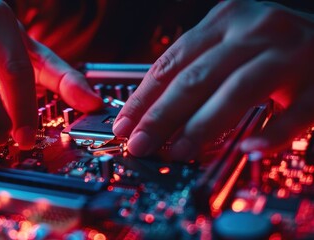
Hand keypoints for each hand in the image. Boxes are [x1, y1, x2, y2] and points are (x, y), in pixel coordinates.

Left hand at [113, 0, 313, 158]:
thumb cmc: (273, 46)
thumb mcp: (230, 44)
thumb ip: (196, 71)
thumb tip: (154, 114)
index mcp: (226, 19)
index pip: (171, 62)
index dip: (143, 97)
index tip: (124, 125)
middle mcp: (256, 30)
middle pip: (196, 77)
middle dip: (162, 116)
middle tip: (140, 144)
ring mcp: (290, 54)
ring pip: (237, 91)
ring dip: (203, 125)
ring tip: (178, 151)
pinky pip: (295, 112)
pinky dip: (271, 132)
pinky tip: (248, 149)